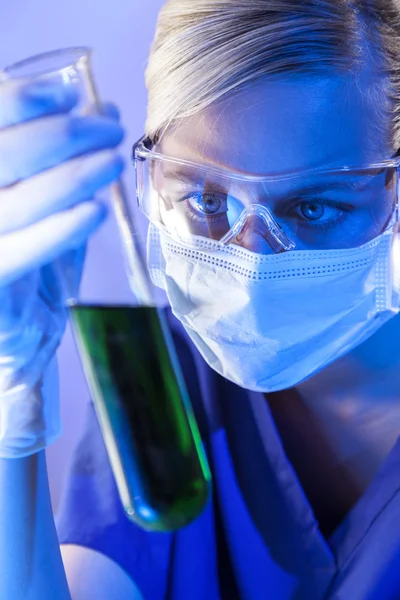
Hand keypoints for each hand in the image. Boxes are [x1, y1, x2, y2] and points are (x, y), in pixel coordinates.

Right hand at [0, 77, 124, 456]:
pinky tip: (95, 210)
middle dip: (61, 134)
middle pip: (4, 154)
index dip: (20, 99)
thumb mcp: (41, 193)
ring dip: (70, 175)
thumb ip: (57, 153)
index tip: (69, 95)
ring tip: (112, 161)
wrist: (14, 325)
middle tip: (109, 131)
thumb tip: (100, 106)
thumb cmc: (29, 247)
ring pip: (14, 198)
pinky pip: (18, 251)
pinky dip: (58, 230)